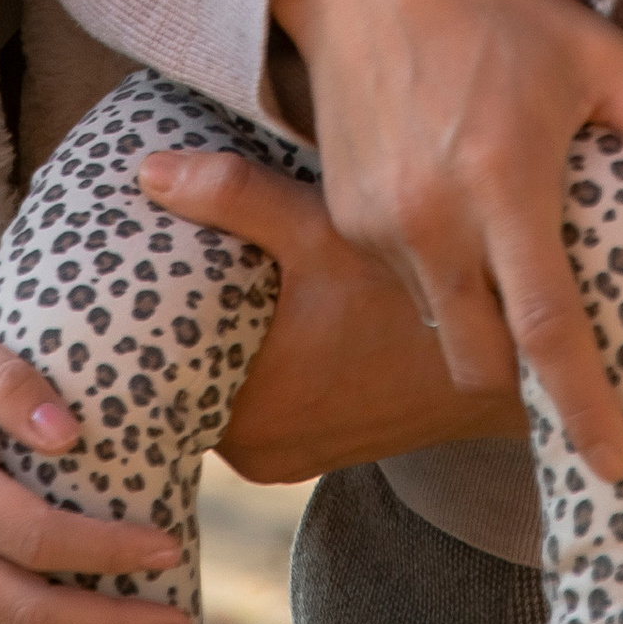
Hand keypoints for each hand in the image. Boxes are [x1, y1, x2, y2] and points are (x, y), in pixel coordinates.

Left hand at [134, 145, 529, 482]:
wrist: (507, 362)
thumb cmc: (412, 298)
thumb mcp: (322, 230)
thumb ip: (233, 196)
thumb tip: (148, 170)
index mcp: (246, 415)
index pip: (154, 370)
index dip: (133, 317)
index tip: (115, 269)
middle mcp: (259, 451)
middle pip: (184, 377)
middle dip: (171, 319)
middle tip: (148, 252)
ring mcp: (290, 454)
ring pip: (222, 386)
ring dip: (215, 334)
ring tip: (194, 266)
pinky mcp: (317, 445)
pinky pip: (258, 398)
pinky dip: (250, 354)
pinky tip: (250, 299)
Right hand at [268, 0, 622, 482]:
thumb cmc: (488, 9)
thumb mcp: (593, 51)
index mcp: (504, 183)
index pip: (547, 330)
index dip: (584, 406)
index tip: (615, 464)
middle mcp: (433, 220)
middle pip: (482, 361)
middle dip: (523, 383)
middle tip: (564, 363)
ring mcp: (380, 226)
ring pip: (441, 325)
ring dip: (479, 324)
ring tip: (509, 274)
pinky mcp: (344, 219)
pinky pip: (403, 283)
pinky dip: (440, 279)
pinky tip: (458, 223)